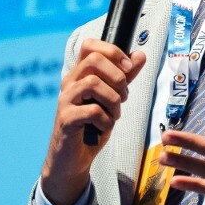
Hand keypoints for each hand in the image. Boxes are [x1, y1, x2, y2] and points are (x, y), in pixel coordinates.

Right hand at [40, 39, 145, 204]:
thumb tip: (139, 55)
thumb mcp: (112, 99)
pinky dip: (106, 120)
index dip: (112, 51)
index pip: (90, 46)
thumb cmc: (91, 127)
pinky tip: (104, 127)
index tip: (127, 68)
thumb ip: (125, 77)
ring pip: (93, 83)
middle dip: (117, 77)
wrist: (74, 159)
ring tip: (114, 114)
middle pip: (93, 60)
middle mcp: (69, 83)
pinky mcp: (65, 119)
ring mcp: (65, 100)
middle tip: (124, 96)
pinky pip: (92, 110)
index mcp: (79, 74)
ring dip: (113, 100)